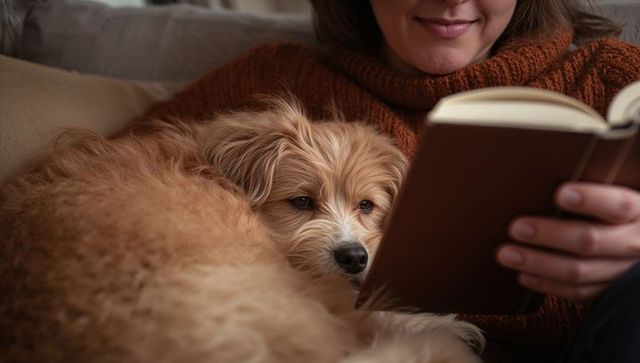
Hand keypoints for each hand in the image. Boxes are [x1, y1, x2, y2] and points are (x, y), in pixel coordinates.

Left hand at [496, 182, 639, 300]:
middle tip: (516, 228)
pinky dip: (548, 284)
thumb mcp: (618, 197)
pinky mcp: (610, 291)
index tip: (560, 194)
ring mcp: (623, 271)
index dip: (591, 200)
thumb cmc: (618, 214)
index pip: (619, 205)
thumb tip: (546, 183)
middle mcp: (635, 243)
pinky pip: (578, 292)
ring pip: (579, 271)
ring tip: (507, 254)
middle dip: (549, 235)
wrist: (639, 243)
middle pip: (590, 240)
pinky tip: (524, 275)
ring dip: (538, 263)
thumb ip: (595, 193)